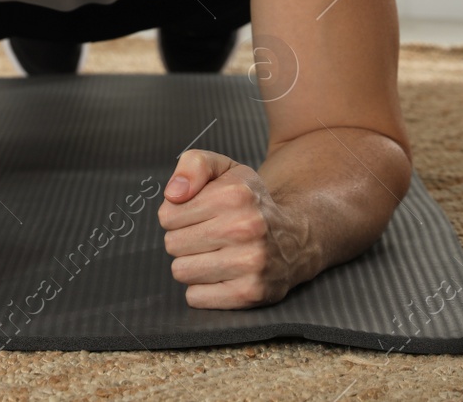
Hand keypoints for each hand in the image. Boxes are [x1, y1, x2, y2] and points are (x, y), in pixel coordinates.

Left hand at [158, 149, 313, 308]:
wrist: (295, 238)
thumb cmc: (249, 202)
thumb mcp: (224, 170)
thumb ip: (193, 165)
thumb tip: (172, 195)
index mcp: (234, 195)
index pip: (167, 216)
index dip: (177, 215)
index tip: (200, 214)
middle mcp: (245, 228)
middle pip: (172, 244)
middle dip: (184, 239)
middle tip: (209, 235)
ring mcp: (251, 263)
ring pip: (181, 272)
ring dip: (192, 264)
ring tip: (216, 254)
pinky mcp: (250, 293)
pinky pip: (196, 297)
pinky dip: (202, 288)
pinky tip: (222, 274)